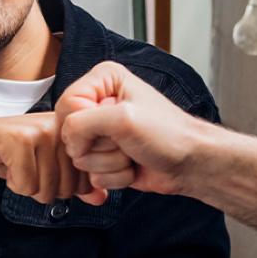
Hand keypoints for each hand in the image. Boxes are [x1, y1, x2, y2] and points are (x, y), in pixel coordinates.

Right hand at [0, 113, 89, 203]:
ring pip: (46, 188)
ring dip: (25, 186)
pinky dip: (13, 183)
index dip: (62, 188)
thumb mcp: (44, 169)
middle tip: (25, 169)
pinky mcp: (19, 140)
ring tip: (15, 165)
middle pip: (66, 188)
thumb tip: (100, 197)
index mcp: (70, 133)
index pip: (84, 180)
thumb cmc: (5, 154)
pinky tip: (5, 164)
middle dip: (42, 189)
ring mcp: (40, 131)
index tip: (42, 171)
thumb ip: (75, 183)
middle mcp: (59, 128)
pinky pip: (26, 185)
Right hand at [54, 62, 209, 204]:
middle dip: (100, 146)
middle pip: (71, 134)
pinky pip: (92, 175)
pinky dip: (114, 176)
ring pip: (81, 158)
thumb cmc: (170, 134)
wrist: (190, 163)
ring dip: (109, 162)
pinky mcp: (104, 158)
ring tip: (131, 152)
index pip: (66, 104)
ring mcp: (101, 133)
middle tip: (124, 140)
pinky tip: (132, 165)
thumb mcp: (124, 118)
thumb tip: (66, 139)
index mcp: (103, 81)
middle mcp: (99, 104)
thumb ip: (82, 122)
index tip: (109, 127)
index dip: (83, 124)